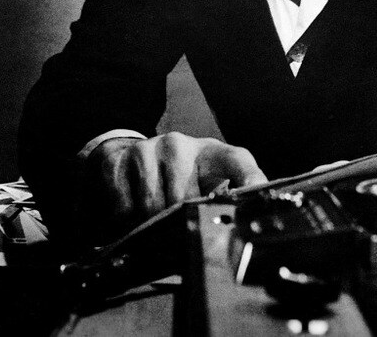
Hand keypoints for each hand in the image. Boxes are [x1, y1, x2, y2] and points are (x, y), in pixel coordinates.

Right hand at [86, 132, 266, 229]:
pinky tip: (134, 215)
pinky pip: (125, 207)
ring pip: (152, 205)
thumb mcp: (207, 185)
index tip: (256, 200)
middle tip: (179, 232)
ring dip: (152, 225)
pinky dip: (128, 221)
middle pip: (184, 198)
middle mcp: (180, 144)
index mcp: (212, 152)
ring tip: (156, 225)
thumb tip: (245, 229)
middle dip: (180, 222)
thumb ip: (226, 202)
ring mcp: (148, 148)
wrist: (131, 156)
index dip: (251, 181)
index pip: (239, 161)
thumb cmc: (181, 179)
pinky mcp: (120, 158)